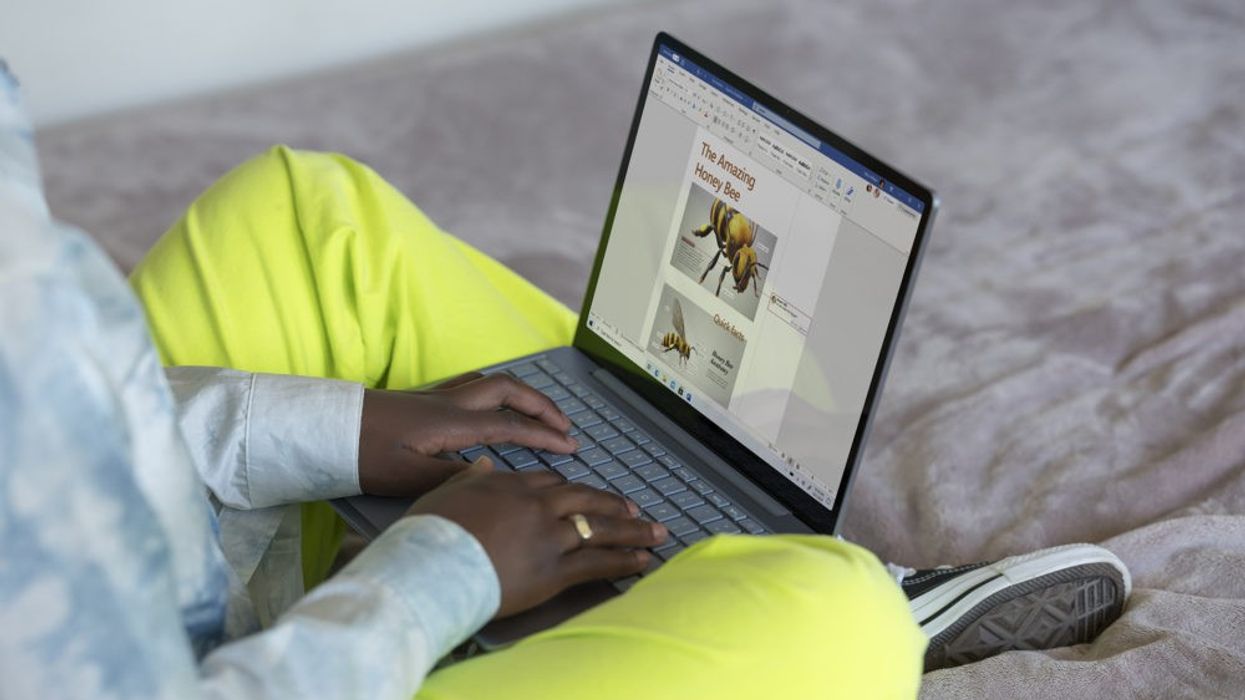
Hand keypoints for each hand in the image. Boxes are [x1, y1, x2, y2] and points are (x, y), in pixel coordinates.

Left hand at [358, 372, 575, 496]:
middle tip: (565, 426)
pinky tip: (493, 404)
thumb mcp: (409, 478)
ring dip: (522, 394)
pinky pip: (473, 384)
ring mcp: (437, 396)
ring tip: (538, 413)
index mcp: (452, 422)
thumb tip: (493, 474)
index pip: (511, 426)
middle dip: (543, 406)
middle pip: (510, 391)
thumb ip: (455, 478)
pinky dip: (496, 391)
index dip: (545, 436)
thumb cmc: (362, 455)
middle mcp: (450, 402)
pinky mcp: (424, 398)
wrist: (325, 430)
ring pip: (492, 383)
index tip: (570, 447)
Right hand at [407, 459, 667, 616]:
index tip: (583, 495)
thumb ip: (469, 479)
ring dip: (632, 530)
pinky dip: (624, 560)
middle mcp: (536, 506)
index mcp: (509, 486)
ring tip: (655, 532)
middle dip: (612, 504)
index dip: (570, 490)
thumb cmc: (429, 535)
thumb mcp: (444, 494)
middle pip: (584, 500)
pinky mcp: (555, 570)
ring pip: (599, 529)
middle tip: (633, 508)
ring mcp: (549, 537)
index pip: (549, 482)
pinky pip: (598, 563)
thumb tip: (482, 465)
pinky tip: (643, 560)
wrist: (431, 566)